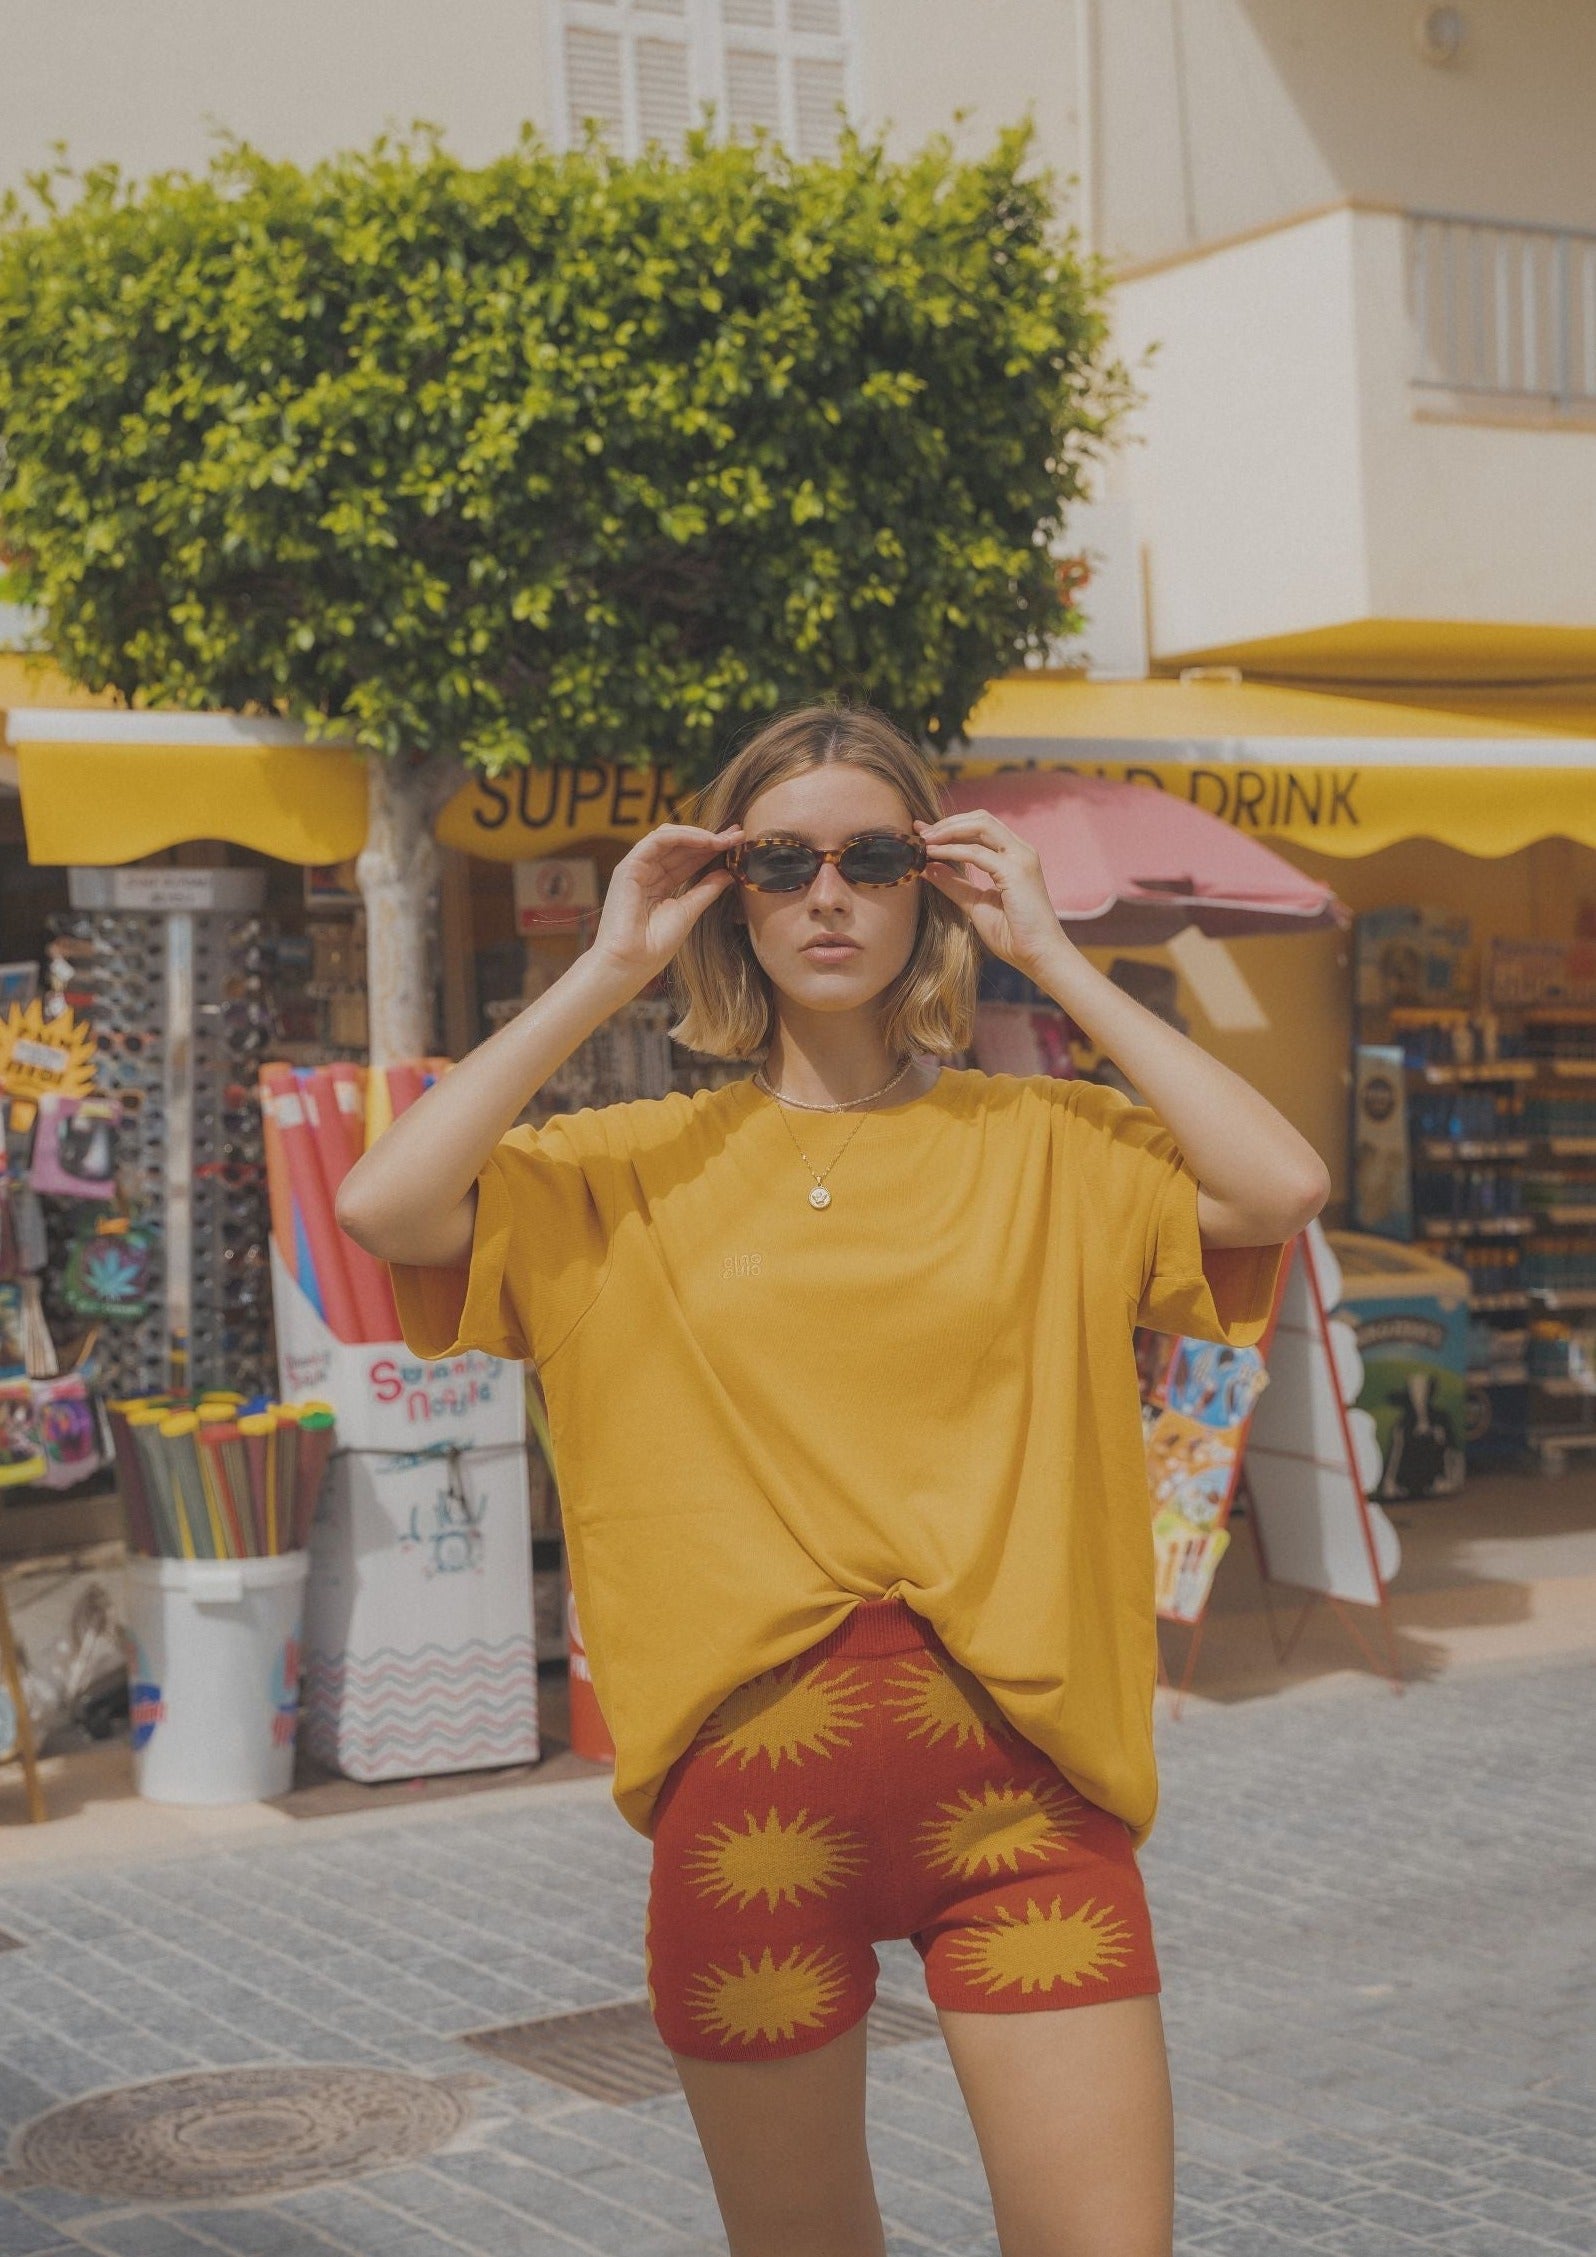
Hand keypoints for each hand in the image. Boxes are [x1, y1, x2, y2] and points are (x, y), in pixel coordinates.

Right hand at [588, 823, 742, 987]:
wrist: (631, 963)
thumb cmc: (654, 946)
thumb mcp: (689, 911)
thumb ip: (707, 890)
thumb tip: (729, 873)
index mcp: (658, 884)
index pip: (687, 858)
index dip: (711, 849)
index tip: (737, 844)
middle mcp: (646, 872)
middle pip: (680, 845)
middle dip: (710, 838)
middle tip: (738, 834)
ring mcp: (636, 867)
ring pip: (669, 837)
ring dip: (699, 835)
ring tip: (725, 839)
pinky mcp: (628, 866)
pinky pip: (657, 841)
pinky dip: (683, 836)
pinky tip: (706, 841)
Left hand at [914, 810, 1064, 976]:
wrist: (1038, 955)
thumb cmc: (1013, 934)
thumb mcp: (975, 904)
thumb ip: (954, 884)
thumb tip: (929, 867)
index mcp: (1014, 856)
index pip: (981, 827)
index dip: (951, 825)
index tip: (922, 831)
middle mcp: (1020, 851)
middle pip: (980, 818)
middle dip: (947, 823)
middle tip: (920, 834)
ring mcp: (1020, 858)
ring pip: (980, 826)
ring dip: (948, 831)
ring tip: (924, 841)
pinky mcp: (1016, 871)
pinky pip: (978, 853)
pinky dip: (953, 851)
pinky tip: (934, 855)